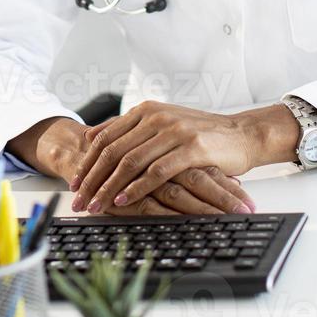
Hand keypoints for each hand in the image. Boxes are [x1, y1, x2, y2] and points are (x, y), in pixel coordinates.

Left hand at [25, 117, 253, 213]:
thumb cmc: (200, 134)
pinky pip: (157, 171)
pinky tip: (125, 201)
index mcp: (145, 110)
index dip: (87, 162)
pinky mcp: (192, 148)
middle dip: (92, 179)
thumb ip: (128, 128)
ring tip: (97, 206)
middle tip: (79, 200)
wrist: (242, 134)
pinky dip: (137, 188)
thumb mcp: (161, 123)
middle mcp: (156, 117)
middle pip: (113, 151)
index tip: (74, 183)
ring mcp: (174, 131)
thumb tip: (91, 134)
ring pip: (131, 162)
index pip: (106, 138)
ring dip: (110, 187)